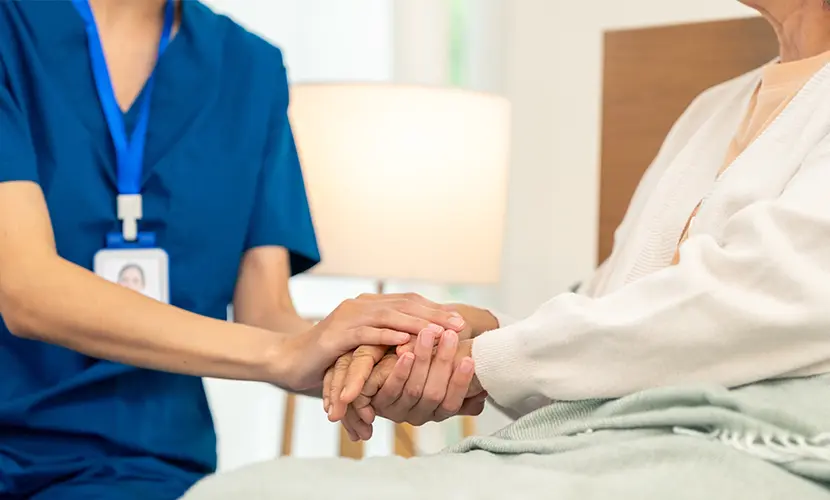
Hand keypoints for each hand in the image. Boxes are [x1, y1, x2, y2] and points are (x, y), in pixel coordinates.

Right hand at [279, 293, 463, 391]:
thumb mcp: (366, 348)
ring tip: (440, 332)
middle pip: (404, 305)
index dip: (436, 310)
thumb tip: (424, 349)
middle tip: (459, 324)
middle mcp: (360, 305)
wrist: (290, 361)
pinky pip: (364, 334)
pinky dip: (386, 336)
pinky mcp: (335, 335)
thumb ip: (389, 341)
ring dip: (417, 324)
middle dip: (434, 314)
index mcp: (370, 305)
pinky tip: (405, 342)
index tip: (461, 321)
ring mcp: (347, 318)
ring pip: (388, 316)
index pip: (410, 303)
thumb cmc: (331, 359)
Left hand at [354, 333, 484, 428]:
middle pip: (435, 394)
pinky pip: (391, 390)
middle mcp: (421, 415)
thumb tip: (484, 389)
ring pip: (414, 390)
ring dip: (423, 360)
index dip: (462, 382)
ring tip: (428, 335)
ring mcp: (399, 412)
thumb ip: (460, 378)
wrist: (382, 366)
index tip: (469, 359)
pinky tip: (406, 352)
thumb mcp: (444, 370)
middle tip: (450, 335)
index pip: (454, 400)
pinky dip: (400, 371)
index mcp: (439, 411)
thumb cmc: (426, 363)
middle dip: (443, 362)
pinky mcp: (378, 404)